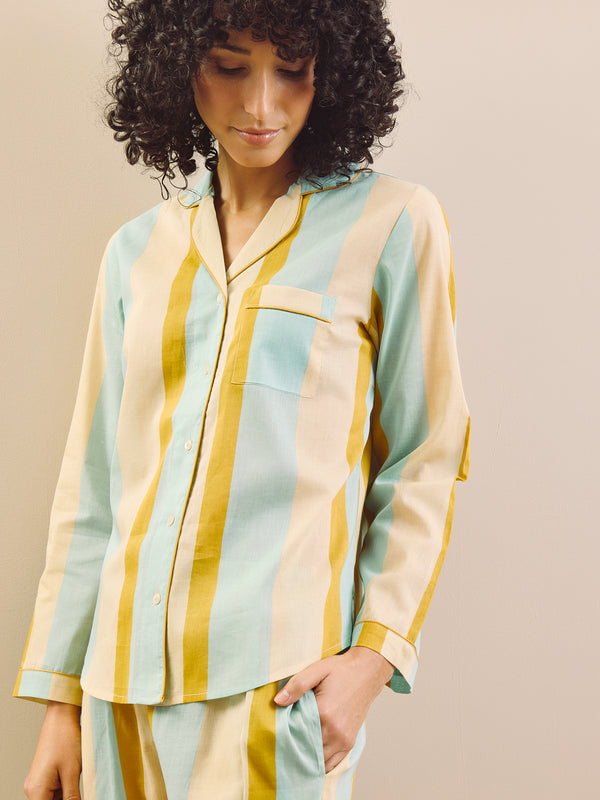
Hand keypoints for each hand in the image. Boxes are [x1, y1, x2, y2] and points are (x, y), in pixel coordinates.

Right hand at [24, 701, 81, 799]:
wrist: (61, 717)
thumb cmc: (65, 739)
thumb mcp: (72, 772)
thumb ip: (72, 797)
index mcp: (36, 791)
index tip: (77, 799)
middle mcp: (33, 789)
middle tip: (79, 793)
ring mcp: (38, 782)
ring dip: (66, 797)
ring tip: (76, 783)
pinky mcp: (44, 777)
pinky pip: (54, 792)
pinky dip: (65, 792)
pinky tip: (75, 783)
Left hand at [274, 646, 393, 772]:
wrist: (367, 672)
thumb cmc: (341, 670)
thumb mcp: (317, 670)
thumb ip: (297, 685)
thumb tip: (278, 701)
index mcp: (324, 713)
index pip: (296, 734)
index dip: (285, 735)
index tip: (277, 733)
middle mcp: (335, 731)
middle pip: (306, 749)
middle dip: (294, 747)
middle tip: (283, 743)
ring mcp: (343, 739)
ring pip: (318, 760)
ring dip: (306, 757)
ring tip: (295, 749)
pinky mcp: (349, 742)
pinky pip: (332, 763)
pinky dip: (320, 763)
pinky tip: (311, 757)